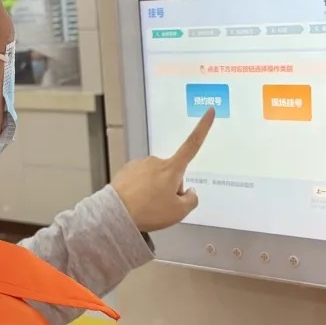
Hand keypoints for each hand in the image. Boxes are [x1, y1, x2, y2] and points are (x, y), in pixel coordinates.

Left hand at [112, 108, 215, 232]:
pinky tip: (136, 201)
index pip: (193, 144)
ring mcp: (140, 164)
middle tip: (161, 206)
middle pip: (172, 172)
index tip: (209, 111)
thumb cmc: (149, 211)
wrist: (116, 213)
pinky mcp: (127, 170)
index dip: (203, 128)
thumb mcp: (178, 212)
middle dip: (170, 186)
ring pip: (155, 177)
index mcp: (172, 168)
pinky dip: (140, 189)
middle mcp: (157, 161)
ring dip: (154, 189)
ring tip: (146, 206)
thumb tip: (190, 191)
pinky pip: (140, 179)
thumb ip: (191, 200)